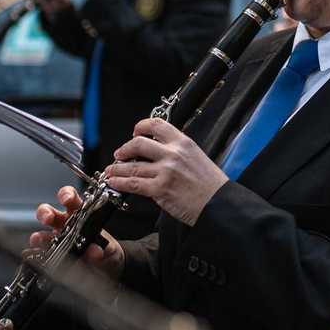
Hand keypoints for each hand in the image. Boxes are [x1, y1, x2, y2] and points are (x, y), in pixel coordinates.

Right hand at [33, 184, 124, 279]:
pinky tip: (32, 255)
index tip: (67, 199)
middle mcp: (66, 225)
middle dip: (46, 213)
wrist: (107, 270)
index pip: (71, 199)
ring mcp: (57, 241)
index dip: (67, 195)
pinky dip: (34, 254)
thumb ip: (101, 247)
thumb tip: (95, 250)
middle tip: (48, 218)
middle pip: (50, 213)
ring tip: (38, 239)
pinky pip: (39, 254)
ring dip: (38, 235)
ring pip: (42, 233)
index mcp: (80, 215)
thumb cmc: (106, 250)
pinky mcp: (53, 256)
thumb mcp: (108, 247)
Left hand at [106, 118, 226, 226]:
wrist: (218, 204)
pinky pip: (133, 184)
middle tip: (119, 154)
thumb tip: (157, 152)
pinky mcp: (160, 189)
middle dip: (124, 149)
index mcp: (183, 143)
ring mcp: (165, 172)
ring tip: (111, 170)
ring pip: (132, 166)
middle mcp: (173, 154)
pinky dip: (120, 183)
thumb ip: (178, 151)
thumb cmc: (210, 185)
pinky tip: (114, 182)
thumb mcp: (197, 157)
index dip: (141, 127)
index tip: (135, 132)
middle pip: (138, 144)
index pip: (156, 125)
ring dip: (117, 168)